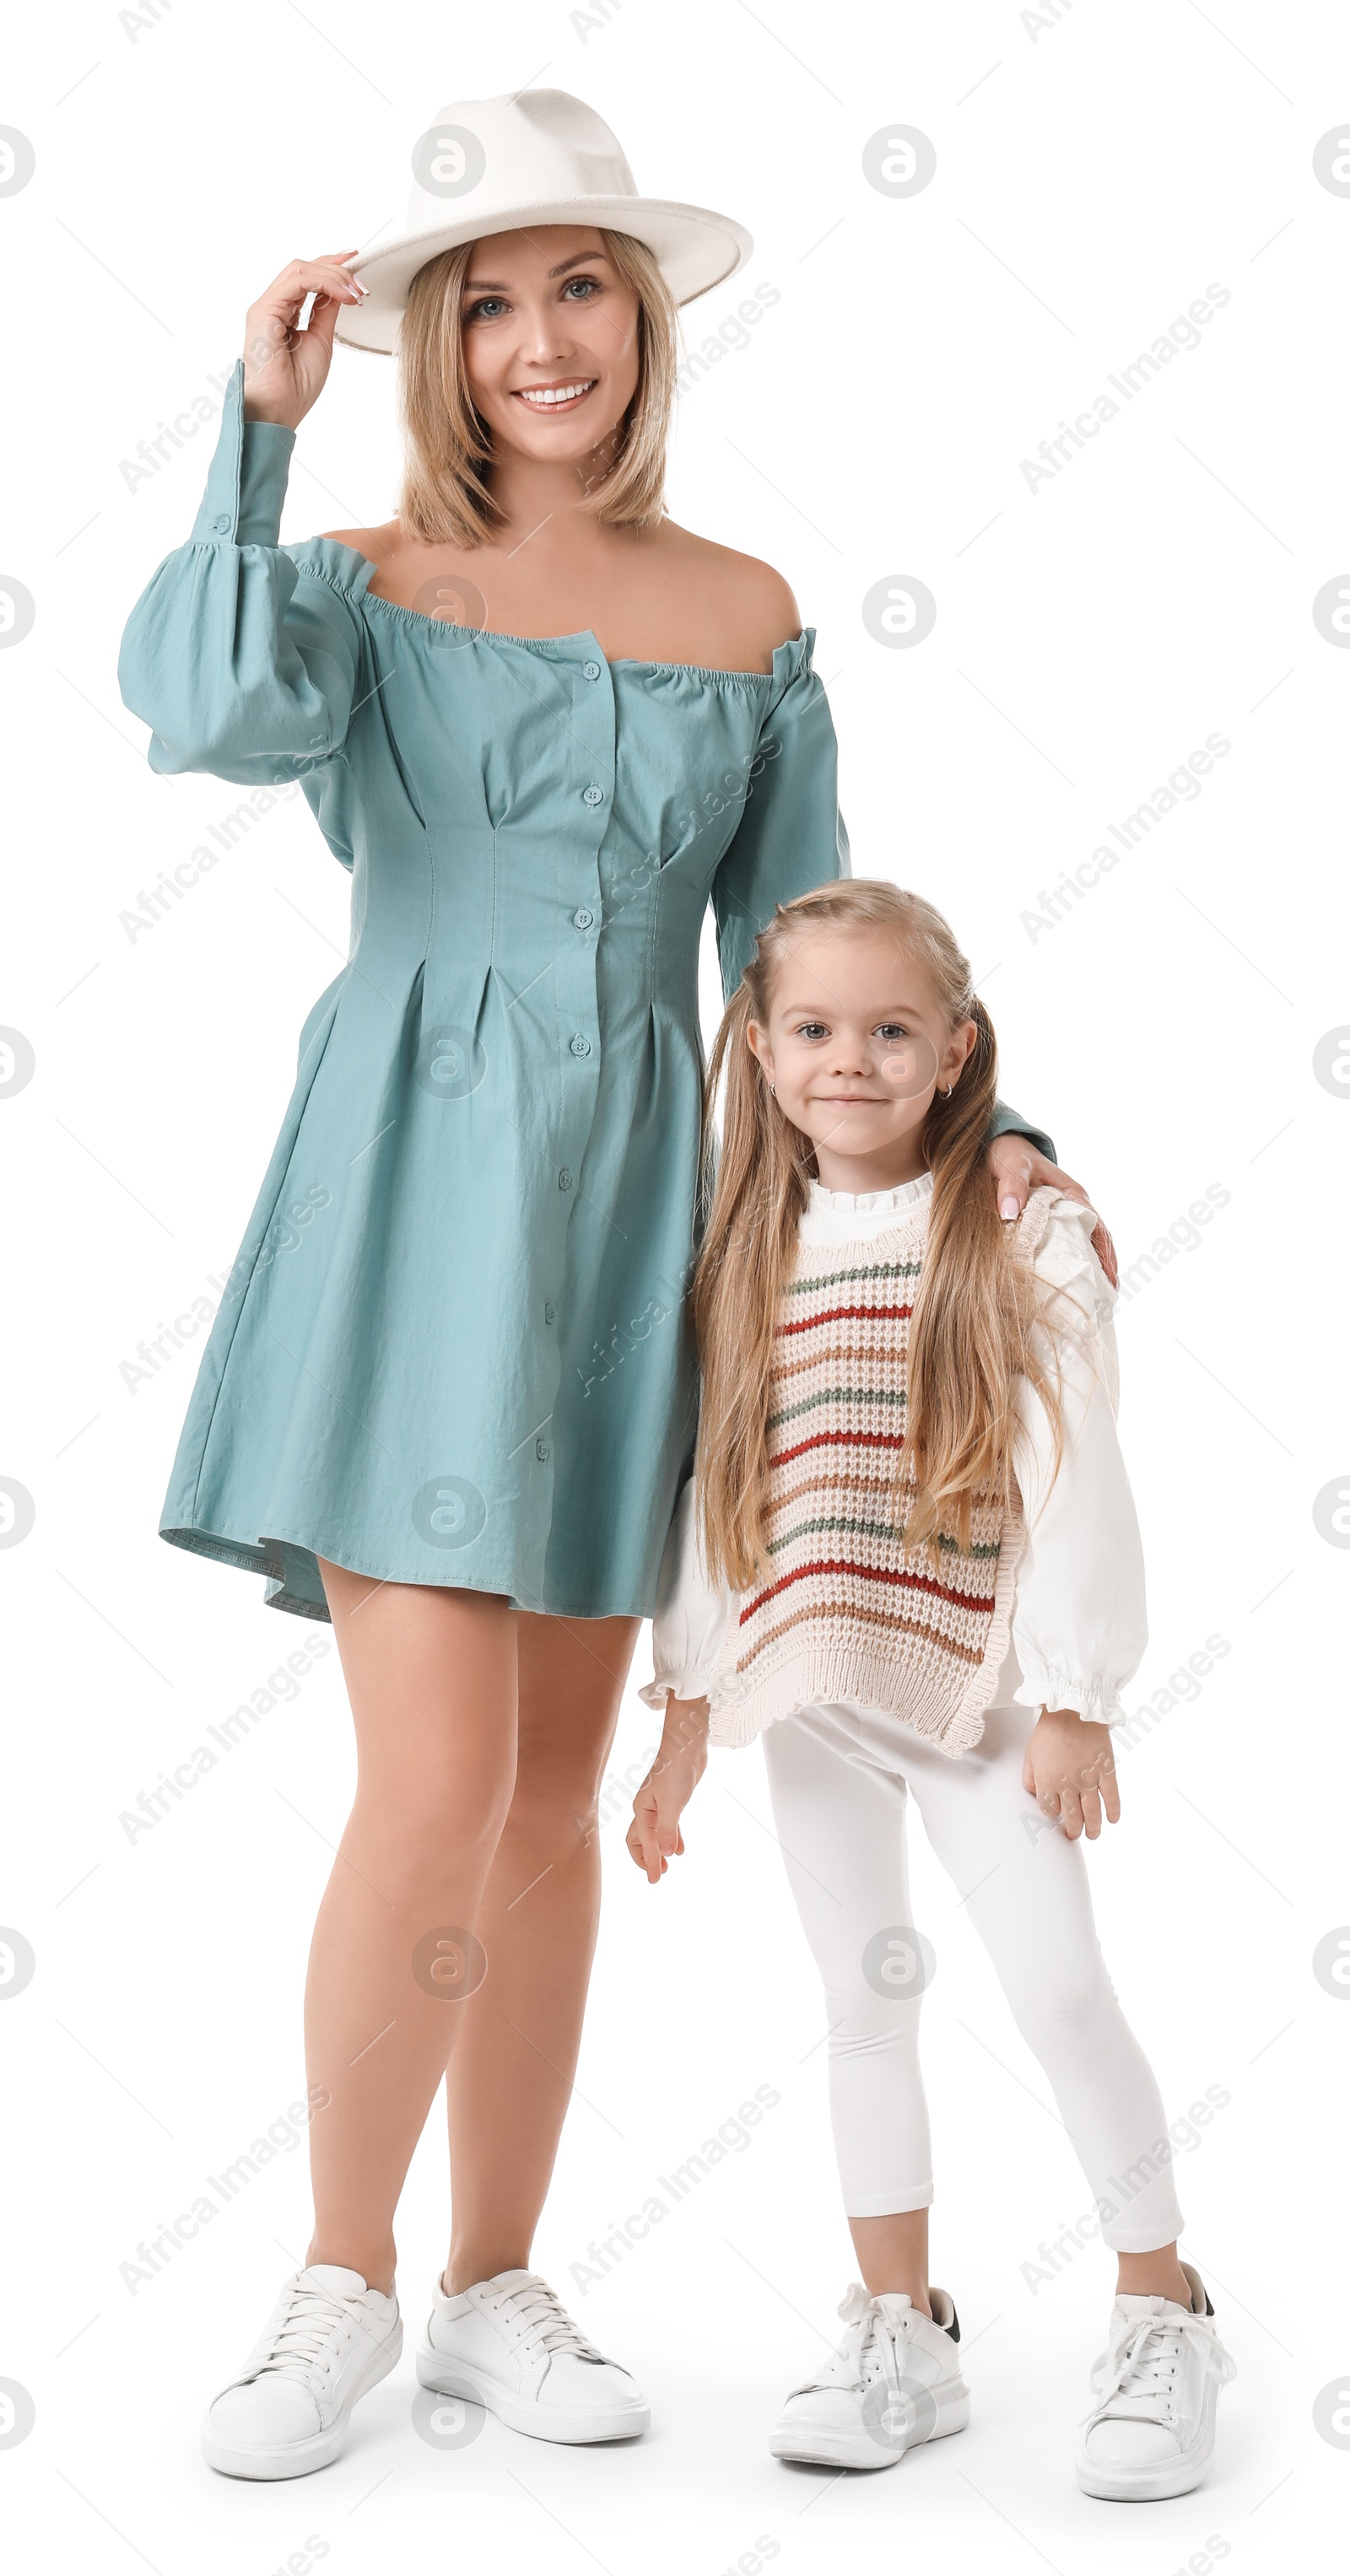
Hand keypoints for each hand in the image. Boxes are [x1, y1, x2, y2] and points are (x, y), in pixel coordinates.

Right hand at [242, 252, 368, 429]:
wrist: (277, 411)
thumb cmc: (295, 387)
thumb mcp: (321, 341)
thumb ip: (326, 312)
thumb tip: (340, 291)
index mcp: (283, 314)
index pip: (307, 278)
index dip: (331, 266)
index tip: (356, 262)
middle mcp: (272, 307)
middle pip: (304, 268)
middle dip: (337, 269)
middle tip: (362, 284)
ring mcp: (266, 307)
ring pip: (301, 269)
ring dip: (334, 276)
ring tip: (356, 292)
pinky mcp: (265, 310)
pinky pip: (297, 281)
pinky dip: (325, 283)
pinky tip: (344, 296)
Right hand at [626, 1695, 709, 1882]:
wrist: (686, 1744)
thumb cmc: (676, 1770)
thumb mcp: (673, 1802)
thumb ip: (668, 1829)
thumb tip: (666, 1855)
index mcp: (641, 1810)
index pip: (642, 1843)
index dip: (648, 1862)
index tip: (655, 1880)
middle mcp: (646, 1809)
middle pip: (639, 1840)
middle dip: (646, 1858)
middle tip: (657, 1876)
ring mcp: (659, 1804)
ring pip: (654, 1834)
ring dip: (660, 1851)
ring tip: (667, 1868)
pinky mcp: (672, 1800)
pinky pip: (668, 1826)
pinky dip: (672, 1838)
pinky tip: (680, 1849)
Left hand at [987, 1135, 1117, 1289]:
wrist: (997, 1144)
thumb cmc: (1009, 1153)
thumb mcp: (1011, 1165)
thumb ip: (1012, 1186)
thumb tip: (1011, 1213)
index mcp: (1071, 1193)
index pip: (1097, 1227)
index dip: (1106, 1253)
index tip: (1109, 1277)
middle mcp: (1070, 1205)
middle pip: (1095, 1240)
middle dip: (1103, 1267)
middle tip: (1106, 1298)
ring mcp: (1059, 1214)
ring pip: (1080, 1243)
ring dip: (1087, 1267)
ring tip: (1090, 1297)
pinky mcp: (1043, 1221)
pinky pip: (1060, 1243)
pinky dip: (1065, 1261)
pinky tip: (1061, 1281)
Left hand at [1022, 1707, 1119, 1839]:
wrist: (1072, 1710)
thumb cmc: (1049, 1729)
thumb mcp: (1030, 1754)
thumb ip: (1029, 1777)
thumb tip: (1032, 1793)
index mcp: (1047, 1782)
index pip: (1049, 1810)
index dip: (1053, 1815)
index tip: (1058, 1816)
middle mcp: (1068, 1786)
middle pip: (1072, 1818)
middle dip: (1073, 1830)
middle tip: (1075, 1835)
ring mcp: (1089, 1780)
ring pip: (1092, 1813)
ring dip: (1093, 1828)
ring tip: (1092, 1835)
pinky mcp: (1106, 1771)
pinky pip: (1112, 1797)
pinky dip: (1114, 1811)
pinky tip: (1113, 1819)